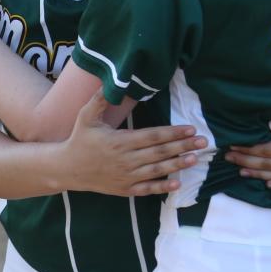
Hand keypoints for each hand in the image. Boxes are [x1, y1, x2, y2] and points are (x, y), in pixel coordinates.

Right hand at [63, 91, 207, 196]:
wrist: (68, 168)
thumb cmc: (80, 139)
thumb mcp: (86, 116)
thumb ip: (100, 100)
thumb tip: (113, 82)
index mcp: (120, 141)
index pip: (152, 136)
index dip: (172, 133)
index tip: (189, 129)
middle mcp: (126, 159)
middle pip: (159, 153)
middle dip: (182, 146)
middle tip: (202, 142)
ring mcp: (126, 176)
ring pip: (156, 170)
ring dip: (177, 165)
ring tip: (194, 159)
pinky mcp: (125, 188)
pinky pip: (147, 188)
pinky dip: (162, 187)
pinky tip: (177, 184)